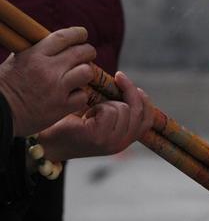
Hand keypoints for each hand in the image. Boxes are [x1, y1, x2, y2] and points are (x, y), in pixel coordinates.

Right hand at [0, 27, 95, 136]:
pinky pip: (83, 96)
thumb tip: (56, 44)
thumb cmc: (6, 87)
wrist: (0, 113)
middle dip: (88, 52)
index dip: (78, 34)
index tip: (83, 34)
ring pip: (87, 72)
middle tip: (88, 55)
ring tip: (79, 76)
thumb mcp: (16, 61)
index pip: (64, 37)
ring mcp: (57, 88)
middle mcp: (48, 69)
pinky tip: (71, 96)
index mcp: (34, 55)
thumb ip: (36, 51)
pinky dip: (80, 96)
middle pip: (82, 53)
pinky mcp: (62, 106)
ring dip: (86, 73)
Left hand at [39, 72, 153, 160]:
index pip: (148, 119)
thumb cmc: (71, 124)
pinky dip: (98, 107)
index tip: (133, 86)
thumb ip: (117, 108)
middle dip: (129, 91)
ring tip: (93, 109)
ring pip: (124, 109)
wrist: (47, 142)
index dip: (145, 100)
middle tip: (119, 77)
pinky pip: (109, 111)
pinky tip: (86, 114)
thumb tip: (130, 87)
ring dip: (108, 102)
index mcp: (125, 139)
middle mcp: (122, 143)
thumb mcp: (101, 117)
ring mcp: (111, 142)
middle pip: (139, 111)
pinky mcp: (99, 137)